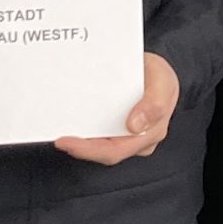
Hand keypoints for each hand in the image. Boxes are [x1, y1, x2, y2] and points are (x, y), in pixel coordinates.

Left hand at [55, 50, 178, 165]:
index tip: (67, 142)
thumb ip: (155, 103)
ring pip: (100, 146)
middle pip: (104, 152)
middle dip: (80, 148)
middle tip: (59, 139)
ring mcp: (126, 136)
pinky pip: (98, 135)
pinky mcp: (116, 130)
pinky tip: (70, 125)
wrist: (155, 71)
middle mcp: (137, 140)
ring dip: (80, 141)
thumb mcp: (163, 81)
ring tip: (60, 131)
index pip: (116, 150)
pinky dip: (84, 132)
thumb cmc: (159, 77)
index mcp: (150, 133)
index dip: (89, 150)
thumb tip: (134, 126)